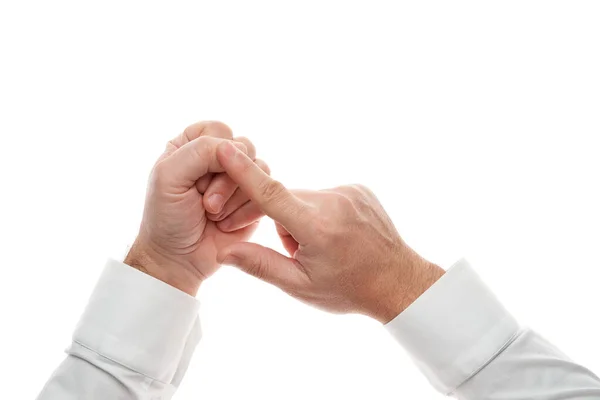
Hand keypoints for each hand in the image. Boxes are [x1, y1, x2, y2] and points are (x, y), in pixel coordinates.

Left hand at [125, 121, 268, 295]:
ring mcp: (237, 180)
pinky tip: (227, 225)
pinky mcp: (254, 201)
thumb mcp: (169, 176)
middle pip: (243, 148)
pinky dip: (247, 211)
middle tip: (206, 205)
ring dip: (235, 197)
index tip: (195, 178)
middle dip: (225, 180)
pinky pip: (267, 192)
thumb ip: (201, 150)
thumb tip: (239, 148)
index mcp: (192, 146)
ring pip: (259, 169)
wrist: (179, 260)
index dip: (213, 152)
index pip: (218, 130)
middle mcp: (217, 160)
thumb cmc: (167, 219)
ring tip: (215, 216)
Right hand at [214, 141, 443, 322]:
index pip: (271, 194)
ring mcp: (349, 192)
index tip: (224, 148)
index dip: (244, 172)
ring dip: (304, 217)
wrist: (397, 281)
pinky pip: (324, 194)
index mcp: (317, 228)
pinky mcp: (359, 188)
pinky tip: (340, 233)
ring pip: (304, 198)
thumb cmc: (347, 289)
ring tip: (327, 244)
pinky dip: (322, 211)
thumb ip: (259, 265)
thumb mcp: (299, 285)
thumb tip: (223, 252)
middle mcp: (334, 202)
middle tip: (305, 252)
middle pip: (286, 200)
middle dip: (285, 223)